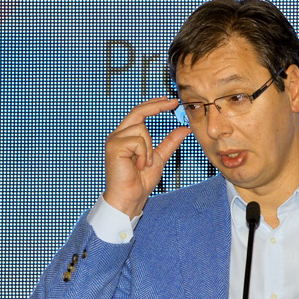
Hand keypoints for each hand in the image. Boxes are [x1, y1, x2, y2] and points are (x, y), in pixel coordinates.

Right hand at [103, 97, 191, 218]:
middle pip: (138, 111)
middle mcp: (118, 135)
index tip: (171, 101)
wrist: (130, 198)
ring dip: (149, 148)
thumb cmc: (140, 182)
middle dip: (156, 105)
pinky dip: (144, 154)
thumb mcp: (159, 158)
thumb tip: (184, 128)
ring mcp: (114, 140)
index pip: (140, 113)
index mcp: (126, 136)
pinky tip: (138, 165)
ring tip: (144, 164)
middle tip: (173, 102)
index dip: (155, 105)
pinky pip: (138, 140)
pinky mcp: (114, 146)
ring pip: (141, 128)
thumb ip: (170, 142)